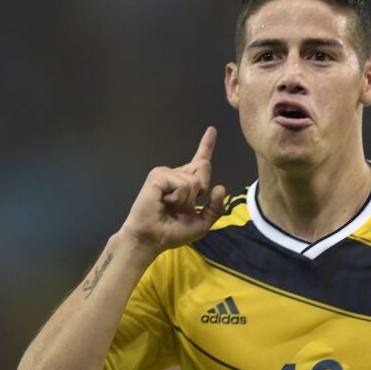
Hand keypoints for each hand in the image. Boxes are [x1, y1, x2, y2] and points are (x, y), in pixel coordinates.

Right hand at [120, 127, 225, 258]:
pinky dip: (178, 198)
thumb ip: (215, 208)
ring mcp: (166, 173)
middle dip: (202, 188)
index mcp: (187, 183)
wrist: (151, 239)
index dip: (207, 145)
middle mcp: (177, 174)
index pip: (200, 161)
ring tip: (170, 206)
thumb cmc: (172, 232)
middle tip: (182, 205)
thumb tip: (220, 187)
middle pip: (204, 167)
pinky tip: (164, 202)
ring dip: (187, 200)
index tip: (212, 129)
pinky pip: (183, 184)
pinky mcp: (158, 176)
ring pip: (195, 180)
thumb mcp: (202, 223)